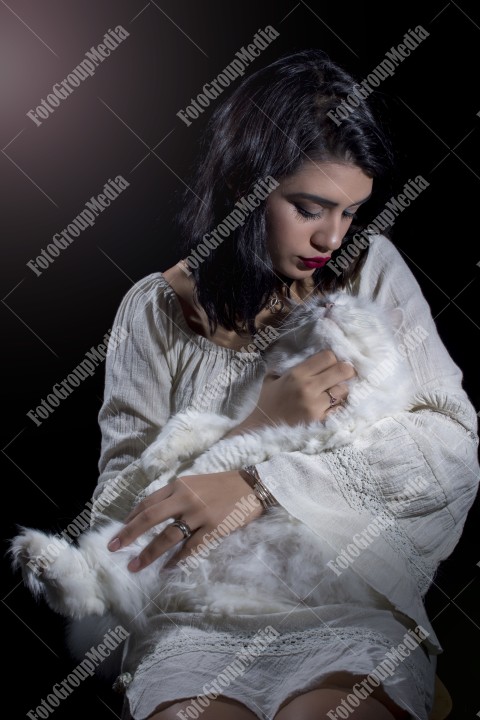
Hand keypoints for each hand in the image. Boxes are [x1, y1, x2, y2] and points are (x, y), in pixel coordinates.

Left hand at [108, 470, 262, 570]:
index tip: (120, 531)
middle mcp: (185, 497)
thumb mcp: (195, 483)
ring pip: (167, 537)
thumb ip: (176, 496)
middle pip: (149, 518)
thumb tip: (154, 515)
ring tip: (135, 566)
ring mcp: (199, 513)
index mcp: (179, 485)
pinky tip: (167, 569)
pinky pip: (191, 548)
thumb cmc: (224, 485)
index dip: (131, 518)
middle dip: (128, 535)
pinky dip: (177, 560)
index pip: (147, 502)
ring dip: (148, 554)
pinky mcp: (214, 527)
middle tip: (113, 548)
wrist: (254, 485)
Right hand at [225, 349, 354, 436]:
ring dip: (342, 390)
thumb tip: (305, 358)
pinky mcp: (320, 420)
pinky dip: (338, 406)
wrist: (263, 428)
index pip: (327, 357)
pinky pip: (339, 408)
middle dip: (346, 370)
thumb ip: (288, 367)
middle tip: (345, 373)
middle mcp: (308, 387)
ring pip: (343, 390)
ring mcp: (316, 405)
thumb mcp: (272, 378)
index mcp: (296, 374)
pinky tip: (330, 406)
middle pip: (341, 370)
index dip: (333, 358)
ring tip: (335, 392)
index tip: (331, 363)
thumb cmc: (267, 402)